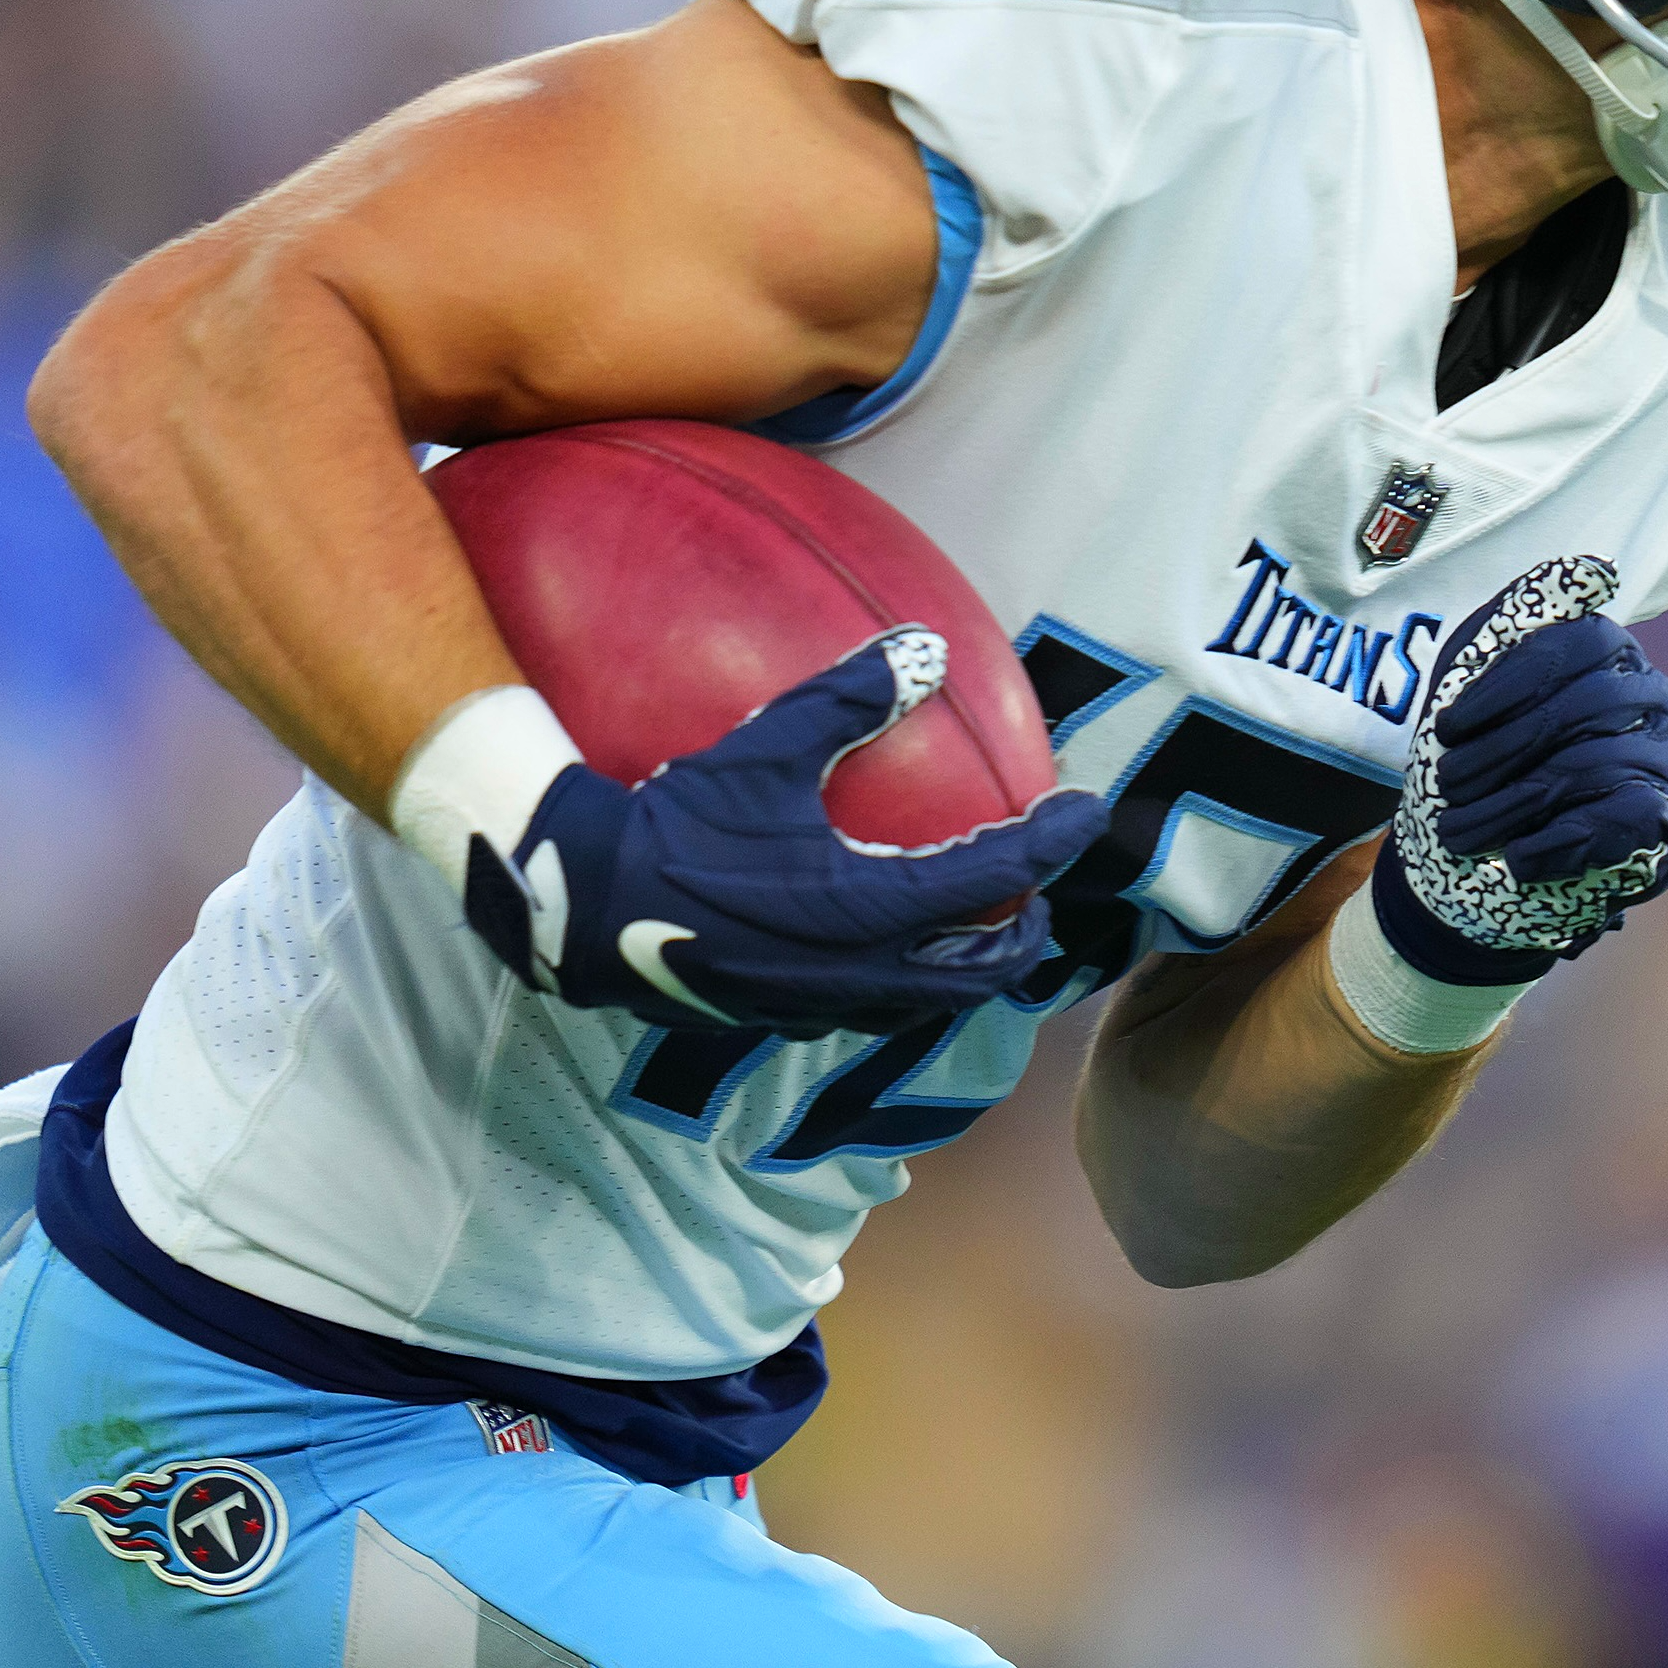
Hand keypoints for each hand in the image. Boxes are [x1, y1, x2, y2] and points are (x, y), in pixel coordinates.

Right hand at [449, 631, 1108, 1036]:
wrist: (583, 905)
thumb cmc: (678, 821)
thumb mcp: (766, 748)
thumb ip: (850, 698)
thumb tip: (922, 647)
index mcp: (865, 906)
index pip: (993, 879)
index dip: (1049, 843)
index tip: (1084, 812)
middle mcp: (856, 972)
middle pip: (979, 973)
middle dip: (1022, 934)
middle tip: (1039, 893)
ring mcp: (818, 1007)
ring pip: (925, 1004)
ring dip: (965, 969)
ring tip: (976, 927)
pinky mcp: (780, 1019)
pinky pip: (867, 1013)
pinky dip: (902, 985)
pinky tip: (882, 949)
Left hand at [1372, 557, 1667, 985]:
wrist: (1488, 857)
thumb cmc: (1481, 754)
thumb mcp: (1474, 681)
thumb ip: (1512, 618)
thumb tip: (1595, 571)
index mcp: (1610, 652)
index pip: (1575, 643)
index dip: (1507, 684)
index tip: (1448, 728)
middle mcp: (1651, 697)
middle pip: (1583, 705)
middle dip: (1501, 751)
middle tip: (1446, 785)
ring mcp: (1667, 759)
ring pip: (1592, 765)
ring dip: (1510, 805)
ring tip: (1459, 831)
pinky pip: (1620, 820)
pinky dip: (1555, 842)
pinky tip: (1515, 858)